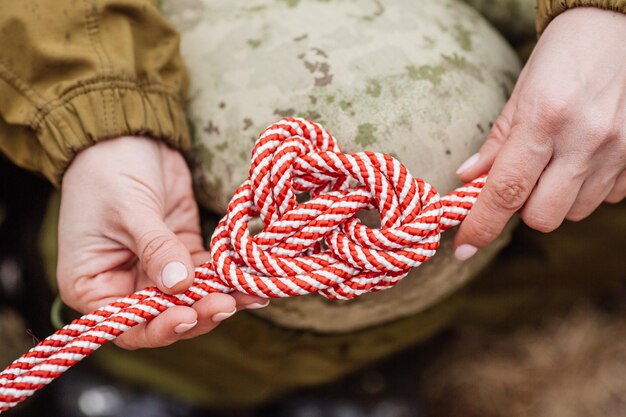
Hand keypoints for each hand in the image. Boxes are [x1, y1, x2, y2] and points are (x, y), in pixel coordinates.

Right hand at [58, 136, 267, 348]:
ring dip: (221, 297)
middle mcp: (125, 286)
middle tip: (229, 303)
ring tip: (252, 294)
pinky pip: (206, 273)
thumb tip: (181, 284)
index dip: (159, 328)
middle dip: (199, 312)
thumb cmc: (108, 171)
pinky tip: (253, 279)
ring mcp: (157, 271)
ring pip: (192, 298)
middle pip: (166, 316)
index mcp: (93, 285)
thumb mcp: (128, 210)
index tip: (188, 315)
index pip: (128, 325)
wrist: (127, 137)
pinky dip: (227, 276)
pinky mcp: (183, 253)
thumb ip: (156, 248)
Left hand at [454, 7, 625, 259]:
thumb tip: (469, 179)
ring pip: (575, 211)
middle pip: (542, 216)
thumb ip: (497, 141)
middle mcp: (585, 139)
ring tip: (557, 161)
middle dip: (523, 208)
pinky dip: (589, 189)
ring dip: (556, 198)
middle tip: (521, 180)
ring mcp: (619, 150)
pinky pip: (608, 198)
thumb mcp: (522, 90)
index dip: (481, 225)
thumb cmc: (566, 53)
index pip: (505, 190)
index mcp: (544, 119)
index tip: (464, 248)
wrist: (622, 24)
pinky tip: (586, 158)